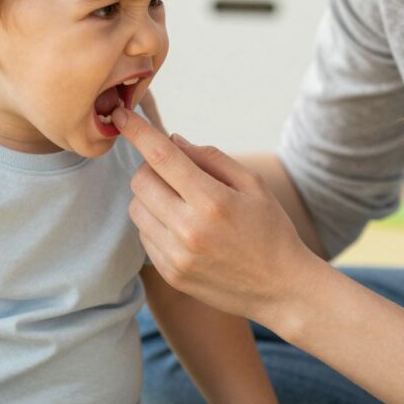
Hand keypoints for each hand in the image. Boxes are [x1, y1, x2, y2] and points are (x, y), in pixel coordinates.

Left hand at [112, 107, 322, 325]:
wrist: (281, 289)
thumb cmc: (270, 229)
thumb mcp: (253, 184)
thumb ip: (211, 158)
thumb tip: (172, 141)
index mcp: (212, 201)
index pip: (162, 157)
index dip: (138, 131)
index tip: (122, 115)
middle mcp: (188, 229)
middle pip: (140, 181)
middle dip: (150, 168)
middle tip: (173, 172)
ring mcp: (176, 255)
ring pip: (136, 209)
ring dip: (150, 197)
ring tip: (180, 203)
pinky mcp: (170, 274)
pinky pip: (144, 236)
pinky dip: (155, 223)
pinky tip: (182, 228)